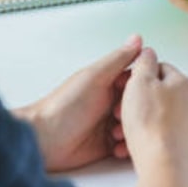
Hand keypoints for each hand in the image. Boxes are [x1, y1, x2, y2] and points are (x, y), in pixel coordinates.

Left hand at [13, 35, 142, 171]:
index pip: (138, 80)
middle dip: (138, 113)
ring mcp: (109, 123)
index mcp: (109, 82)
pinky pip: (127, 145)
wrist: (44, 140)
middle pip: (140, 105)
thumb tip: (138, 38)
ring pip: (136, 126)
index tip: (141, 94)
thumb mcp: (95, 77)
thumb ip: (119, 59)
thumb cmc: (64, 106)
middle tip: (120, 116)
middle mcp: (110, 101)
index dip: (143, 87)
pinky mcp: (107, 144)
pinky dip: (126, 147)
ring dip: (132, 131)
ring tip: (115, 133)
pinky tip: (116, 148)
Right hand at [119, 47, 187, 175]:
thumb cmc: (150, 122)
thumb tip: (148, 52)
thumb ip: (144, 62)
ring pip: (158, 116)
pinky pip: (161, 135)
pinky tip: (131, 145)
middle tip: (120, 109)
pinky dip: (146, 137)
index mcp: (183, 83)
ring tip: (121, 130)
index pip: (160, 69)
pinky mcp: (184, 144)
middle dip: (137, 100)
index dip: (138, 75)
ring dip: (139, 120)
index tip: (124, 86)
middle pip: (159, 94)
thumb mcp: (140, 82)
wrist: (163, 163)